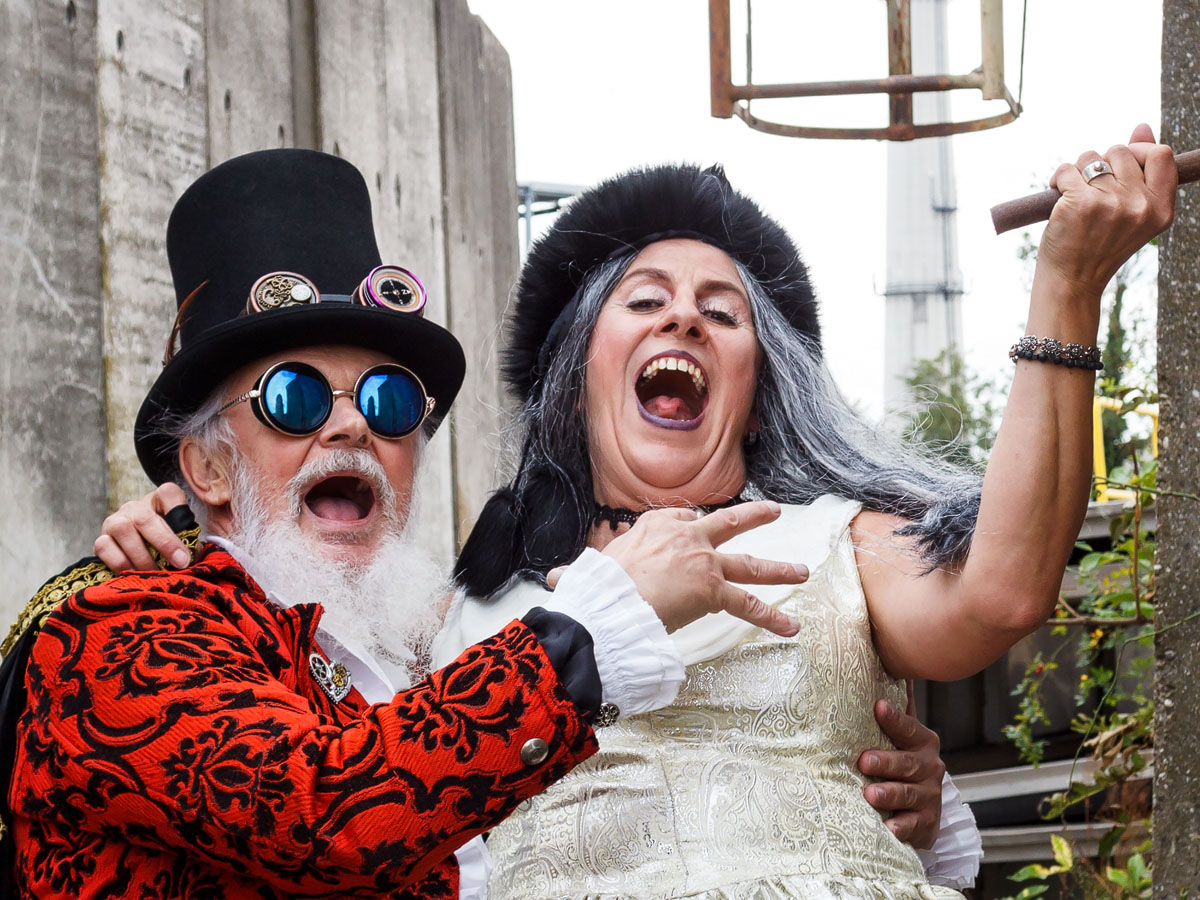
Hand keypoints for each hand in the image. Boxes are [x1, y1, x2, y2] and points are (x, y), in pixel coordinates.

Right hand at [94, 483, 191, 571]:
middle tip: (179, 564)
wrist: (141, 551)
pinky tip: (133, 574)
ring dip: (140, 557)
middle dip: (164, 543)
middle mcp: (135, 506)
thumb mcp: (184, 537)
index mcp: (160, 499)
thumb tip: (188, 558)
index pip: (169, 494)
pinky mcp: (101, 538)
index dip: (180, 513)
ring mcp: (115, 520)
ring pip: (122, 530)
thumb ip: (189, 540)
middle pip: (145, 517)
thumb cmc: (170, 543)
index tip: (189, 542)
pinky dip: (119, 564)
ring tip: (154, 573)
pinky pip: (103, 547)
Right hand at [551, 500, 806, 635]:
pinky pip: (748, 606)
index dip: (692, 525)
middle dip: (753, 516)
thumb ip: (577, 573)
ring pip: (749, 563)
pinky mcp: (714, 590)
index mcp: (655, 525)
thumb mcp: (585, 570)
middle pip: (728, 522)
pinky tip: (791, 627)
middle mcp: (686, 536)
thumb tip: (553, 579)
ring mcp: (704, 561)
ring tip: (801, 571)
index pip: (684, 519)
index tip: (697, 527)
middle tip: (772, 511)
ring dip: (779, 568)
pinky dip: (772, 618)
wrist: (609, 600)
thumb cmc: (595, 586)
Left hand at [857, 694, 944, 849]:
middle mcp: (930, 767)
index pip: (908, 728)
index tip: (878, 707)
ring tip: (870, 795)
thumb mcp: (900, 737)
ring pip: (909, 794)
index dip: (894, 718)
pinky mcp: (926, 823)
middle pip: (907, 763)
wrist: (922, 812)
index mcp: (922, 741)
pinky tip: (890, 829)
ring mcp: (929, 796)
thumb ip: (895, 709)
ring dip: (889, 794)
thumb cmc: (901, 763)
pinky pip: (913, 826)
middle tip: (864, 761)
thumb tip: (887, 658)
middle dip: (886, 762)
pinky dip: (902, 828)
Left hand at [1039, 123, 1175, 297]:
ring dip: (1077, 170)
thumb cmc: (1099, 246)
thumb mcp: (1132, 212)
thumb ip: (1142, 172)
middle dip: (1102, 163)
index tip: (1121, 163)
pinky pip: (1067, 169)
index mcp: (1161, 209)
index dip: (1139, 149)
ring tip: (1074, 194)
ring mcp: (1111, 203)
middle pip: (1121, 151)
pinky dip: (1057, 178)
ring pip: (1091, 157)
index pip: (1161, 155)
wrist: (1072, 282)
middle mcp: (1140, 206)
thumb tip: (1143, 126)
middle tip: (1092, 189)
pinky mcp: (1080, 203)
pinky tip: (1056, 195)